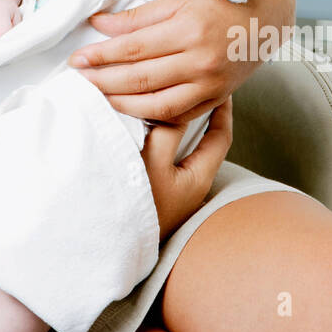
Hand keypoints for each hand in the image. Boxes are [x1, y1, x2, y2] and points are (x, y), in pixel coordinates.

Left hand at [67, 0, 294, 124]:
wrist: (266, 15)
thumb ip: (139, 15)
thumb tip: (100, 24)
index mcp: (188, 28)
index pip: (133, 47)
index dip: (101, 55)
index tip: (77, 59)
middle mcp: (200, 60)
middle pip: (140, 78)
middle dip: (103, 82)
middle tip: (77, 81)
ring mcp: (210, 83)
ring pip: (157, 104)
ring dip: (122, 104)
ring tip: (97, 99)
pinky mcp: (217, 98)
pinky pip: (180, 115)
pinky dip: (152, 116)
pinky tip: (130, 111)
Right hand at [142, 99, 232, 240]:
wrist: (107, 244)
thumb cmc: (136, 203)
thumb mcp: (153, 160)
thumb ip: (167, 130)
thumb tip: (176, 106)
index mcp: (198, 178)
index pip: (221, 136)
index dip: (224, 109)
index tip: (221, 87)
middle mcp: (190, 187)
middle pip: (205, 143)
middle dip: (202, 115)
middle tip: (195, 90)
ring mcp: (173, 194)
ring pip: (184, 151)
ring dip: (179, 129)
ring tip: (170, 104)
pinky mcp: (155, 197)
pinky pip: (166, 161)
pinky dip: (162, 142)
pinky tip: (146, 133)